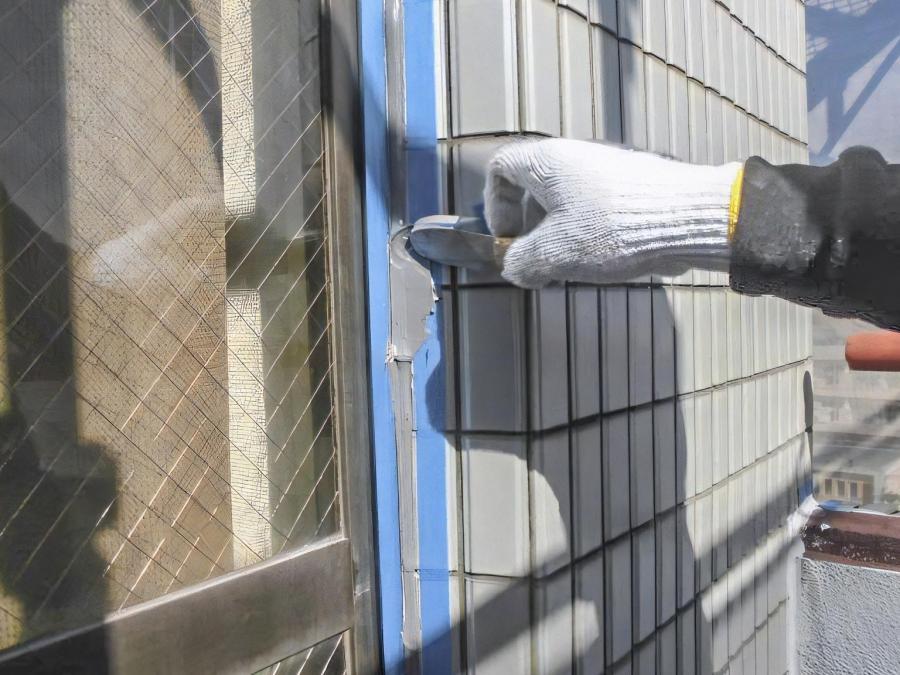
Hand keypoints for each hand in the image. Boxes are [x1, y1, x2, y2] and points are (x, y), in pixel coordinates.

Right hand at [483, 138, 740, 286]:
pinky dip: (593, 234)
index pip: (501, 168)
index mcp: (547, 162)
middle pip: (535, 190)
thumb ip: (522, 263)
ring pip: (569, 202)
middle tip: (540, 262)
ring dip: (562, 236)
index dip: (495, 206)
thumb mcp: (554, 255)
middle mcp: (577, 157)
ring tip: (575, 268)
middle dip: (531, 230)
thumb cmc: (612, 229)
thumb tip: (516, 268)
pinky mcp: (636, 185)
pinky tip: (609, 260)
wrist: (688, 218)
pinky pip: (599, 208)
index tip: (509, 237)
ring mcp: (609, 168)